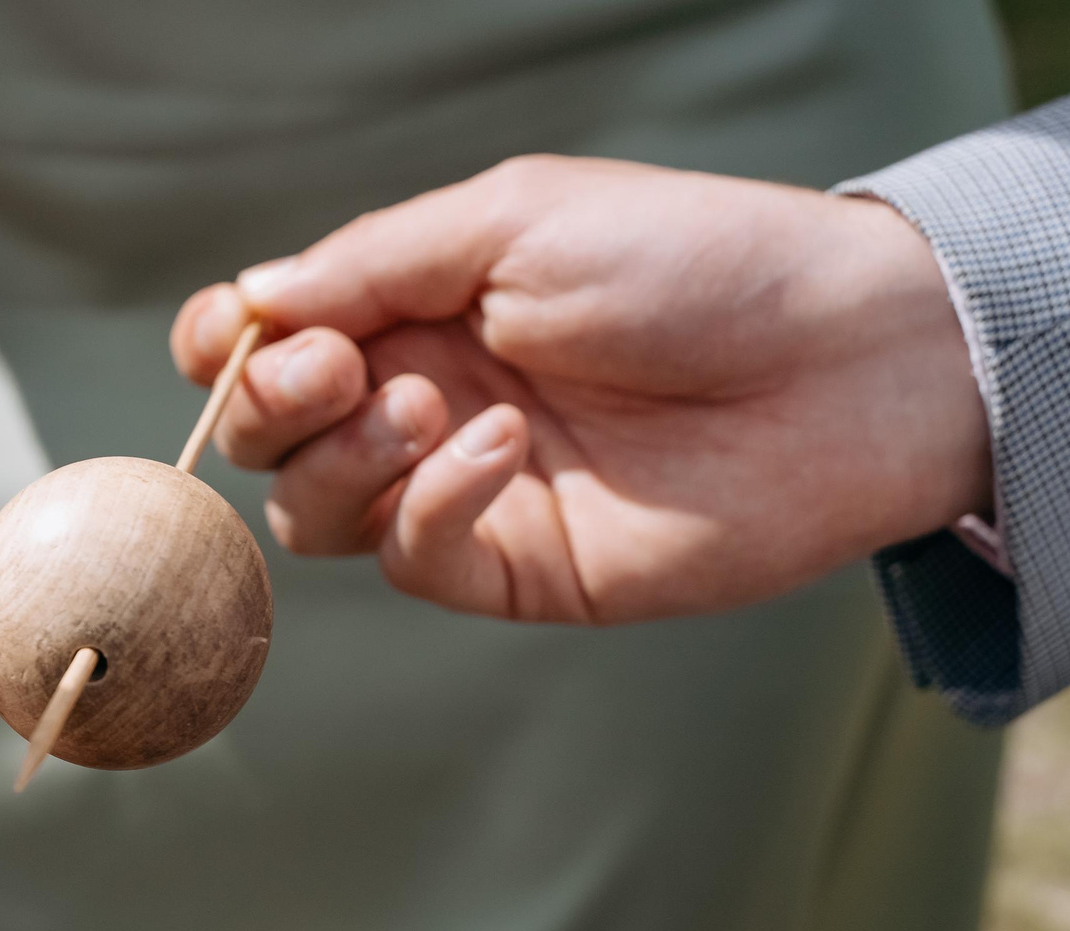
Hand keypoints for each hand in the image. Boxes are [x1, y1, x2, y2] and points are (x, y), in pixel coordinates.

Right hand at [169, 156, 991, 622]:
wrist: (840, 363)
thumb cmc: (696, 263)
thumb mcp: (514, 222)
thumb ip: (373, 264)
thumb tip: (247, 302)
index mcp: (420, 305)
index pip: (273, 340)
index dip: (229, 345)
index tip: (233, 334)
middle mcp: (426, 399)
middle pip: (271, 436)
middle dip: (270, 403)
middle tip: (335, 369)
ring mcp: (465, 492)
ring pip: (317, 512)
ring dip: (342, 457)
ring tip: (428, 407)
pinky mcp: (515, 570)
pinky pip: (412, 560)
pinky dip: (434, 505)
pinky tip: (501, 450)